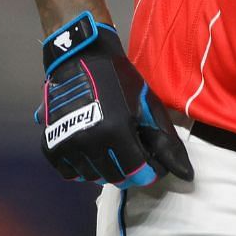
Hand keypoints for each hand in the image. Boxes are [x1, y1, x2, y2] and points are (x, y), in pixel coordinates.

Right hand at [34, 12, 192, 187]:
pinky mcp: (49, 144)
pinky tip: (93, 153)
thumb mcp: (149, 107)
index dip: (147, 173)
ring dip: (105, 170)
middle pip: (113, 177)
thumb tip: (186, 173)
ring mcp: (66, 144)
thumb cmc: (121, 81)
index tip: (151, 167)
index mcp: (116, 130)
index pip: (136, 172)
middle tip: (133, 156)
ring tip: (113, 151)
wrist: (82, 59)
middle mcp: (88, 141)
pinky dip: (82, 169)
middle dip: (128, 171)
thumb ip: (165, 142)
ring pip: (91, 177)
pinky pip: (68, 173)